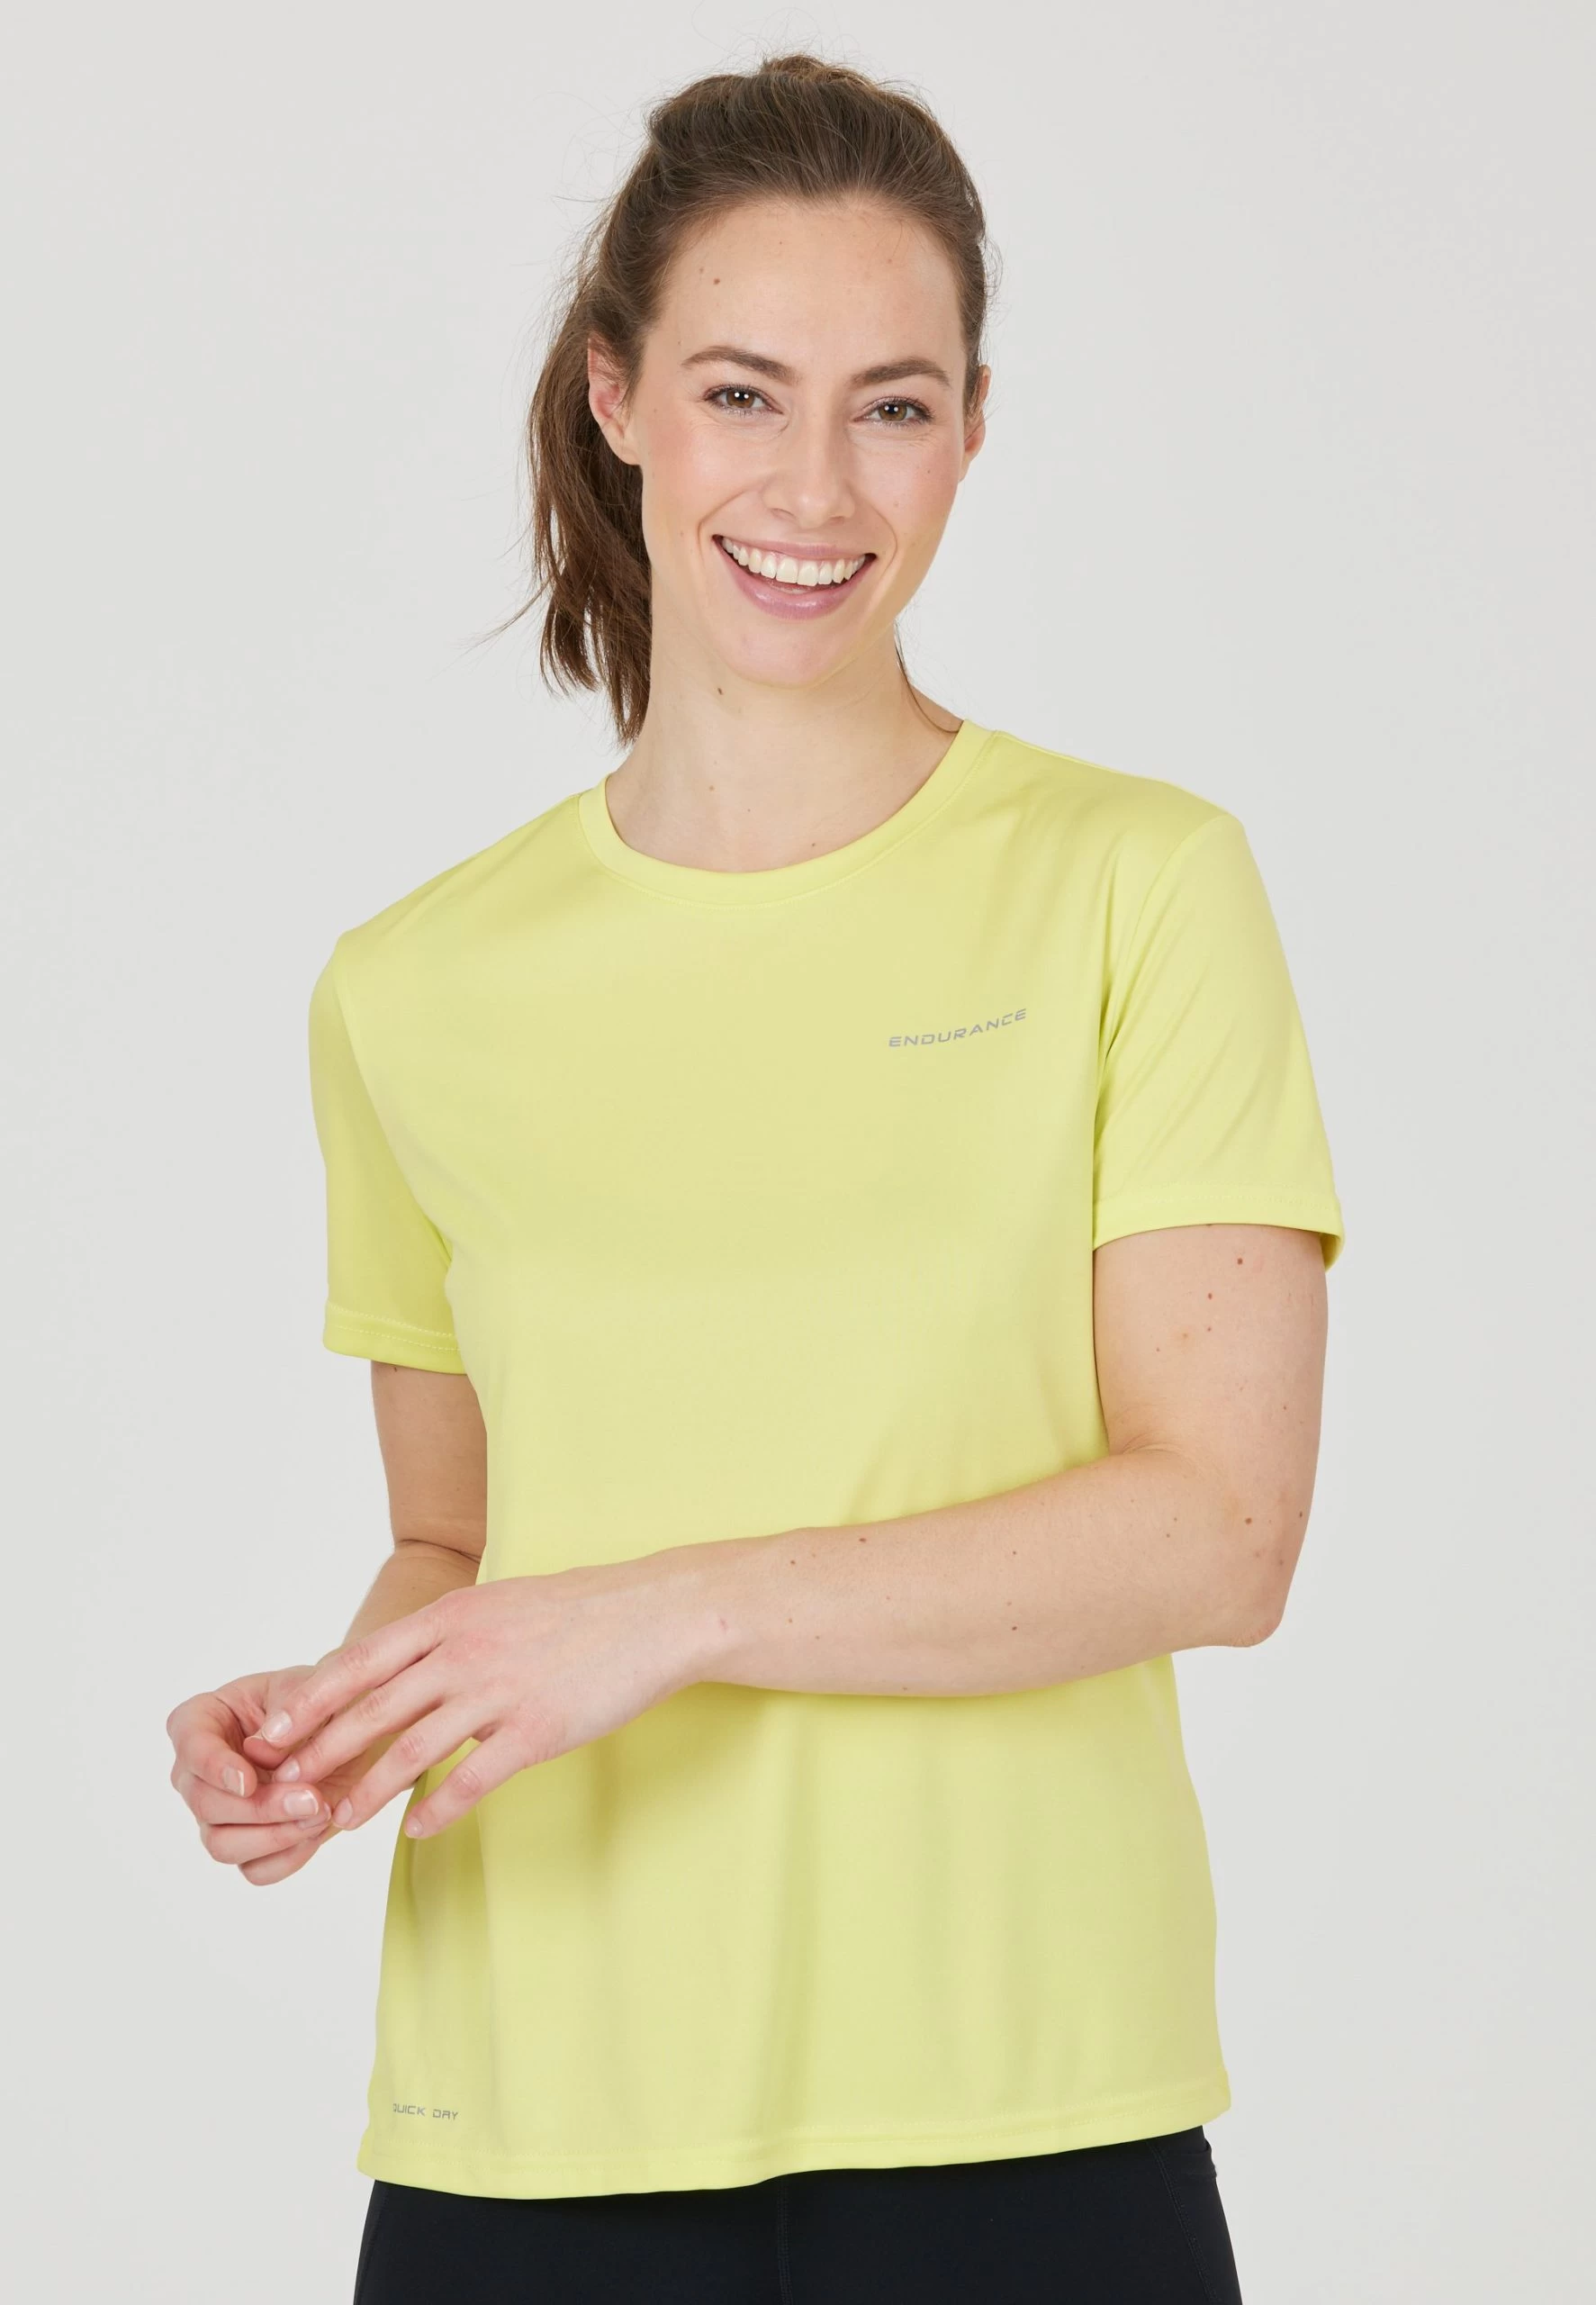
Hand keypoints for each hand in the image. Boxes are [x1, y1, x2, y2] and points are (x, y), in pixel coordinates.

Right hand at [167, 1663, 365, 1886]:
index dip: (213, 1767)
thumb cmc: (316, 1702)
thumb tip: (260, 1752)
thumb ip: (287, 1712)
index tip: (247, 1782)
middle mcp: (199, 1772)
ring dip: (274, 1836)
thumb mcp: (310, 1688)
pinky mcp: (245, 1845)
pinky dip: (287, 1856)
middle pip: (205, 1804)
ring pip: (222, 1844)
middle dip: (260, 1807)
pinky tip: (315, 1831)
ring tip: (320, 1814)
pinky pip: (255, 1869)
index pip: (188, 1743)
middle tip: (311, 1799)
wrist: (348, 1736)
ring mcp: (217, 1814)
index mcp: (203, 1720)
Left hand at [250, 1558, 709, 1841]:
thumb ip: (450, 1634)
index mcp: (451, 1615)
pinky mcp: (537, 1728)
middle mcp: (464, 1649)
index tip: (270, 1731)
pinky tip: (417, 1832)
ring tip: (337, 1824)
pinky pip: (474, 1778)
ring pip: (413, 1748)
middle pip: (373, 1708)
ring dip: (368, 1791)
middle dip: (319, 1751)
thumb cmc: (580, 1609)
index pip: (360, 1661)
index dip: (310, 1699)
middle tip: (280, 1787)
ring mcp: (500, 1689)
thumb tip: (405, 1666)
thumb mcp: (500, 1604)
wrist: (655, 1614)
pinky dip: (440, 1808)